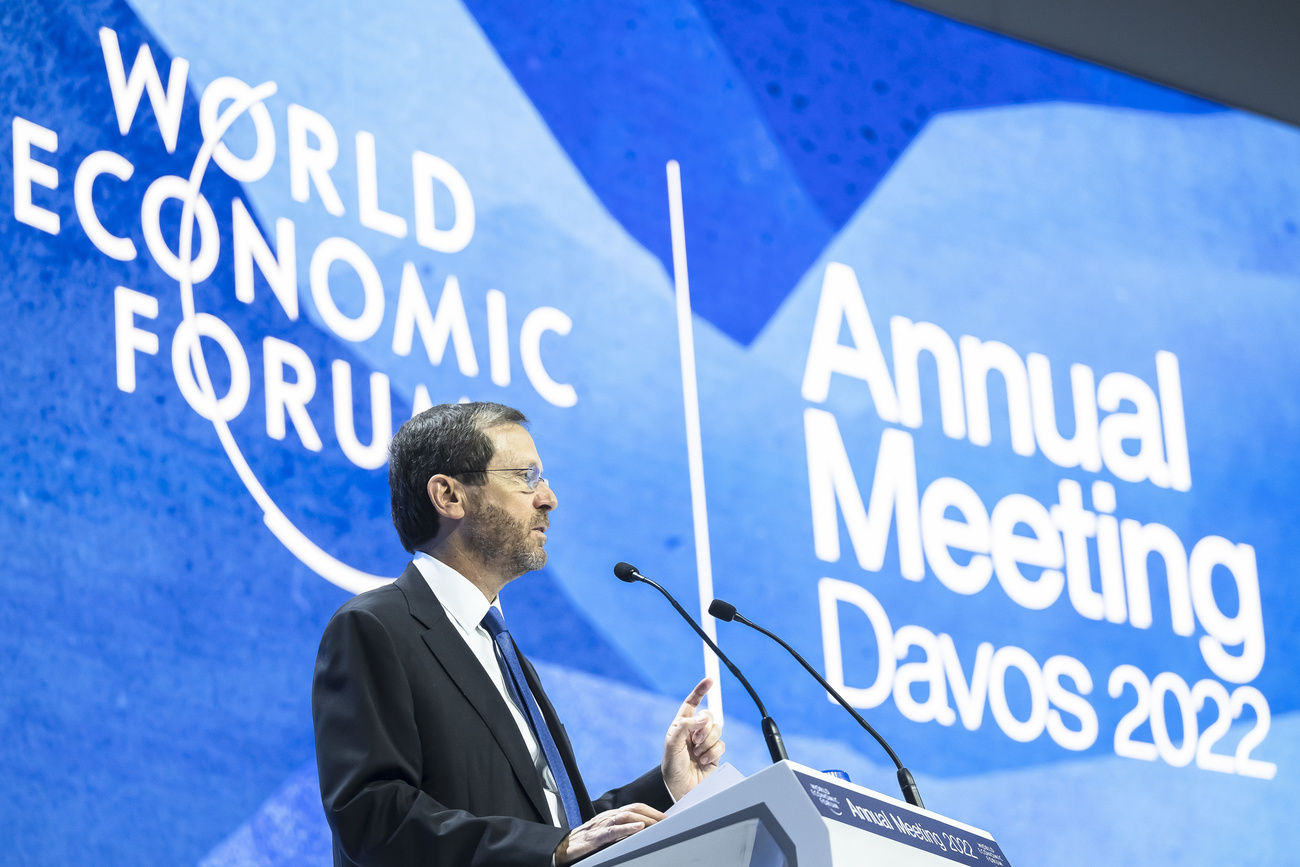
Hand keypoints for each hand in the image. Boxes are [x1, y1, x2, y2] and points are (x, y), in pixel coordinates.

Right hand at [554, 803, 663, 865]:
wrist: (562, 848)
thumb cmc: (585, 842)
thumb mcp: (606, 834)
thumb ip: (621, 831)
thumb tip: (642, 832)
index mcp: (611, 816)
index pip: (636, 808)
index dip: (653, 811)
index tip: (668, 818)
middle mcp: (608, 816)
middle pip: (635, 808)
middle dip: (653, 813)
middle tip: (668, 821)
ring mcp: (601, 825)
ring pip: (626, 815)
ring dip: (645, 819)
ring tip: (658, 824)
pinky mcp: (595, 837)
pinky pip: (612, 830)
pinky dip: (626, 828)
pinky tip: (638, 828)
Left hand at [660, 677, 724, 799]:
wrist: (681, 790)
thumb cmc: (672, 768)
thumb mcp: (672, 745)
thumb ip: (685, 727)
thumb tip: (703, 717)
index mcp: (681, 726)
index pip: (691, 703)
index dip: (700, 691)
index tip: (709, 680)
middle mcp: (694, 732)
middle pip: (709, 716)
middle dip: (704, 727)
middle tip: (695, 740)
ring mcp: (705, 743)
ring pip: (716, 729)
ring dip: (707, 742)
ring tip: (697, 754)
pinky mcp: (715, 754)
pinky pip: (721, 744)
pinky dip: (712, 753)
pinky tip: (703, 762)